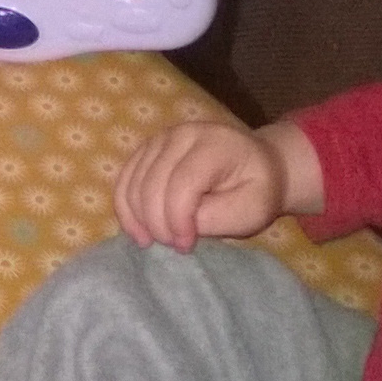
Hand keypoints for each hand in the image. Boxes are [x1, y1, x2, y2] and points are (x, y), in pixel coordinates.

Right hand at [113, 120, 314, 250]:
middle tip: (175, 246)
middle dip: (158, 224)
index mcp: (214, 144)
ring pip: (132, 184)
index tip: (187, 246)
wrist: (257, 166)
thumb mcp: (252, 210)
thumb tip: (177, 226)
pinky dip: (126, 210)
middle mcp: (182, 134)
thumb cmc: (257, 190)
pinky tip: (139, 231)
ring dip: (140, 220)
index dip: (177, 220)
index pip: (182, 183)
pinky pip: (124, 182)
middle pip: (152, 184)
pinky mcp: (146, 151)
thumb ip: (215, 218)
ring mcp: (160, 139)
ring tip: (158, 241)